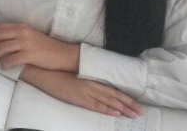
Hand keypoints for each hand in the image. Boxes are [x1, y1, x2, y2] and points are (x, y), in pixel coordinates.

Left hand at [0, 22, 79, 71]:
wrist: (62, 54)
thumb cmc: (45, 46)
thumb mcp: (30, 34)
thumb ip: (16, 34)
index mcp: (21, 26)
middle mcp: (22, 33)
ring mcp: (25, 44)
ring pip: (1, 48)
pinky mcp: (29, 55)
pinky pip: (10, 60)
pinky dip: (5, 64)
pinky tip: (5, 67)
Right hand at [21, 66, 142, 117]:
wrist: (44, 72)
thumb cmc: (60, 71)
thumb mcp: (77, 74)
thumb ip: (89, 79)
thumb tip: (101, 84)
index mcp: (92, 78)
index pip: (114, 89)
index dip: (127, 97)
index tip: (138, 103)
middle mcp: (91, 85)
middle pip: (115, 96)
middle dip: (129, 105)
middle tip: (141, 112)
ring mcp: (85, 92)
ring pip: (108, 101)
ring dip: (122, 108)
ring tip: (134, 114)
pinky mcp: (78, 98)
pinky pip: (95, 105)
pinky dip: (107, 109)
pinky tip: (116, 112)